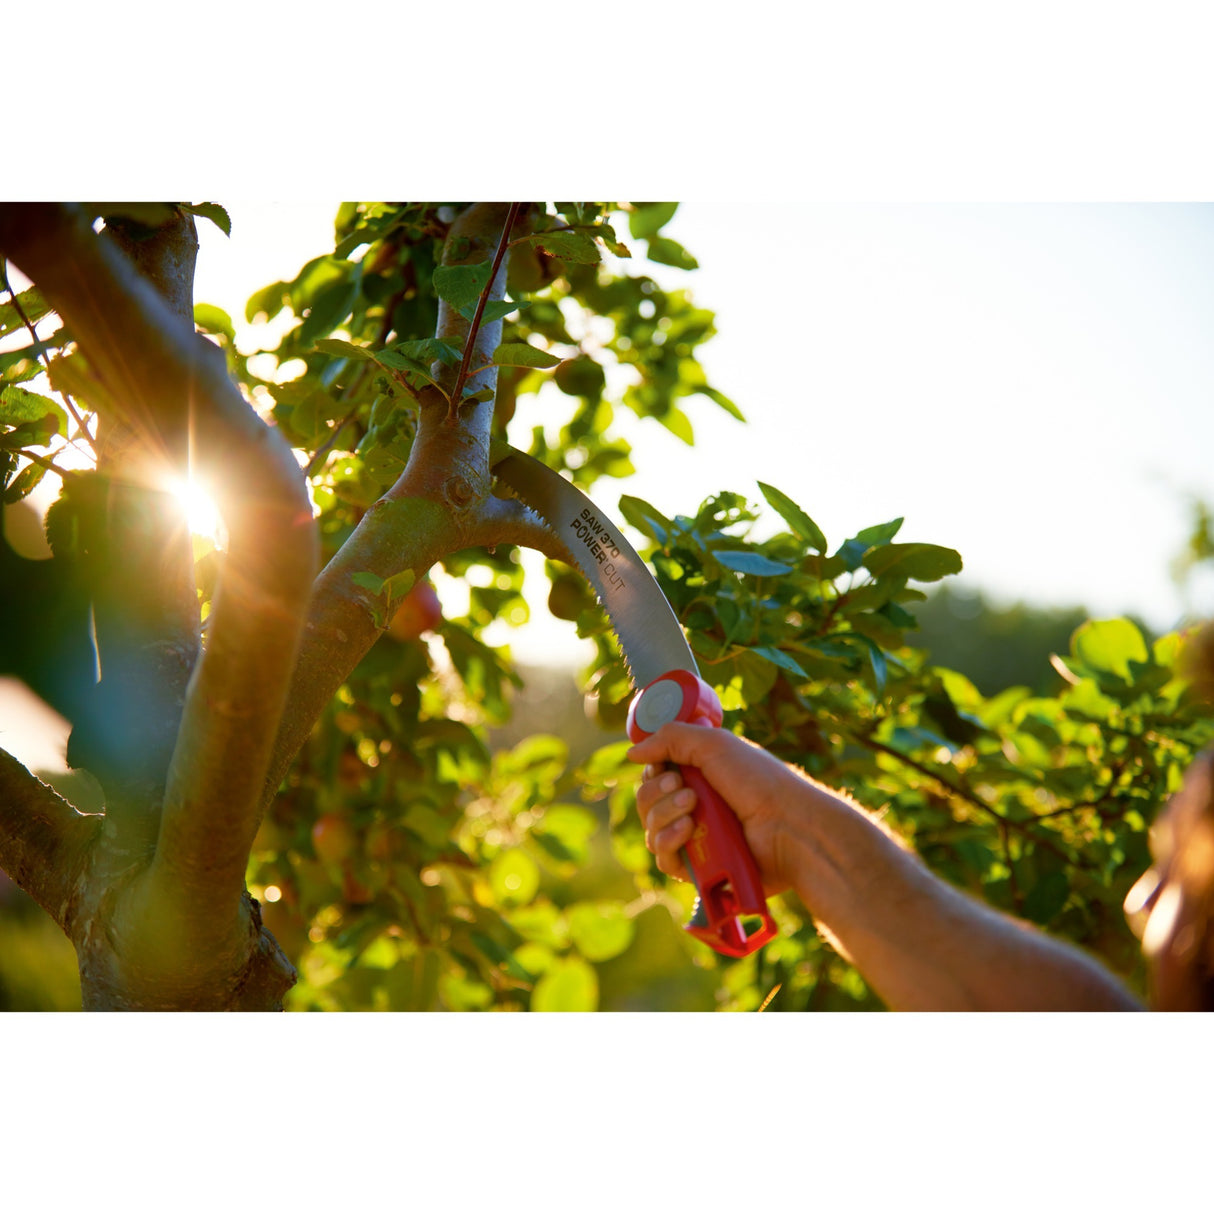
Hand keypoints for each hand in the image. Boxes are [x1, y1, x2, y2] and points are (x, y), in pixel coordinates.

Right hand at [628, 722, 821, 897]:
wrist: (788, 826)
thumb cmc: (758, 781)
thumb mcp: (714, 744)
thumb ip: (670, 739)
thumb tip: (632, 752)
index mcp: (699, 776)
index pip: (655, 775)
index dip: (653, 771)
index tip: (666, 768)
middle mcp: (694, 807)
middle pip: (646, 801)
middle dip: (656, 793)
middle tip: (686, 790)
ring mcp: (695, 838)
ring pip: (650, 830)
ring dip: (663, 815)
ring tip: (692, 809)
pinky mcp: (698, 868)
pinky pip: (663, 859)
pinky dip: (668, 842)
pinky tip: (687, 831)